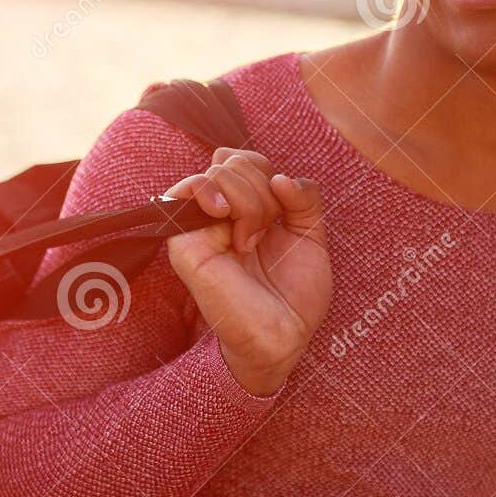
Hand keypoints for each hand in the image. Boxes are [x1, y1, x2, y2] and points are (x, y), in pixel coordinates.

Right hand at [163, 148, 331, 395]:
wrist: (284, 336)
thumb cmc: (296, 293)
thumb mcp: (311, 235)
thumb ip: (304, 197)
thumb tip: (281, 177)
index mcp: (244, 209)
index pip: (244, 160)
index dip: (266, 172)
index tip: (282, 207)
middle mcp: (218, 214)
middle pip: (232, 160)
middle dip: (261, 190)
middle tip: (264, 233)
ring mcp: (198, 225)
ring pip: (218, 171)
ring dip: (249, 201)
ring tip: (250, 241)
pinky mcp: (183, 242)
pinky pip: (184, 192)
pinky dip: (207, 190)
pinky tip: (224, 212)